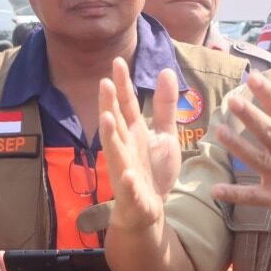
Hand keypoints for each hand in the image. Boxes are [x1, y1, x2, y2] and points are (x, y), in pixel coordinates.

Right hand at [99, 57, 181, 232]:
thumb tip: (166, 71)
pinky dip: (127, 183)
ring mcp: (125, 170)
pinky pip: (128, 188)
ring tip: (106, 119)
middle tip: (104, 83)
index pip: (127, 105)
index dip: (123, 85)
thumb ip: (165, 106)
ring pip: (114, 152)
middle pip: (116, 123)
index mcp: (134, 133)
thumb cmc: (154, 171)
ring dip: (110, 136)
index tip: (117, 62)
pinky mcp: (131, 194)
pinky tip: (127, 175)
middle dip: (110, 104)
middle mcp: (125, 148)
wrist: (149, 209)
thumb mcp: (164, 135)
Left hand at [210, 70, 270, 236]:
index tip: (253, 79)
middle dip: (251, 117)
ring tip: (220, 132)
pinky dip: (235, 194)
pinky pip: (253, 197)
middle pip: (270, 133)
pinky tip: (215, 190)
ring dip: (238, 146)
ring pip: (259, 160)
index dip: (269, 95)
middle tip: (233, 101)